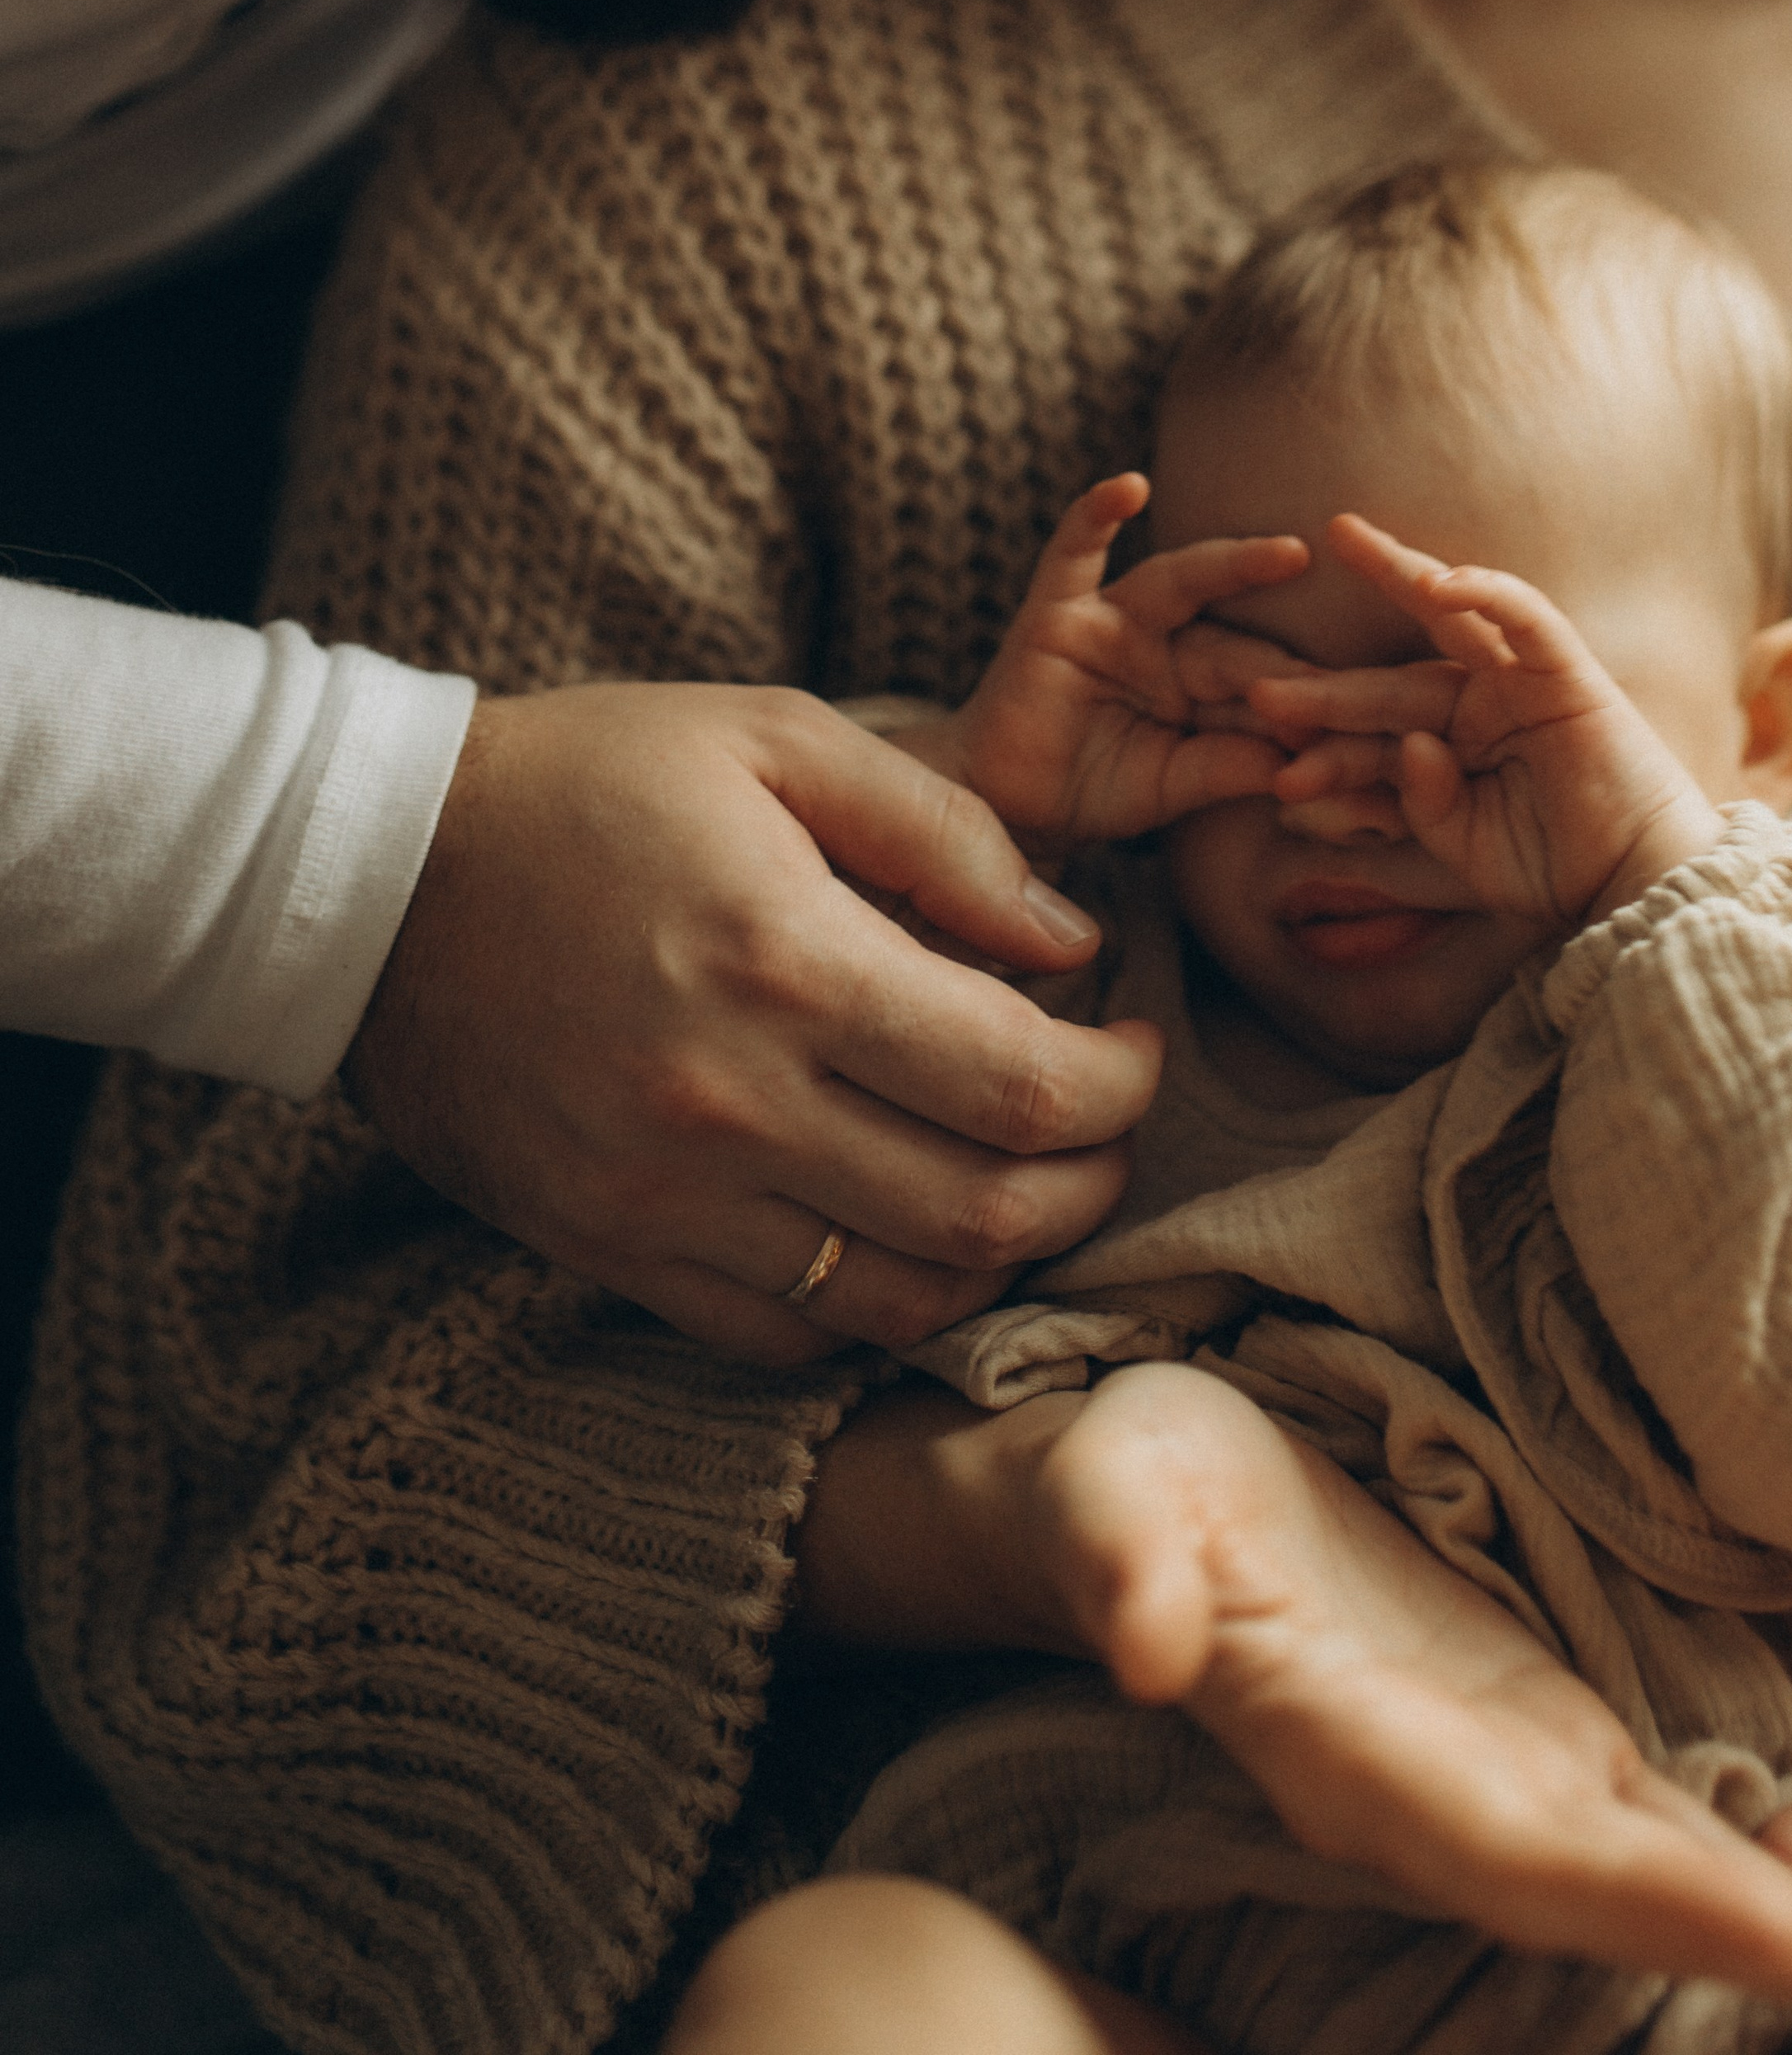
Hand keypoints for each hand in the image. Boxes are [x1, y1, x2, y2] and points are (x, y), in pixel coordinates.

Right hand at [347, 682, 1165, 1359]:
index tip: (1135, 1043)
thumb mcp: (775, 739)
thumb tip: (1072, 939)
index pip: (1022, 1084)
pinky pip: (781, 1337)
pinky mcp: (606, 1249)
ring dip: (1001, 1257)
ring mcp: (663, 1197)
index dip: (1119, 1083)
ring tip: (1029, 1185)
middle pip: (986, 1210)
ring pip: (898, 1295)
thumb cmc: (589, 782)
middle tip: (1107, 1123)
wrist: (372, 876)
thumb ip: (944, 831)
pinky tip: (908, 1237)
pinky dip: (874, 1308)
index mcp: (788, 963)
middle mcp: (731, 1103)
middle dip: (1091, 1179)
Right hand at [911, 1365, 1791, 2051]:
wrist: (1143, 1500)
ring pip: (1665, 1874)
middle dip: (1781, 1952)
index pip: (1510, 1851)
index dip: (1646, 1896)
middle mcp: (1436, 1799)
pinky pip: (1666, 1817)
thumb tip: (1147, 1647)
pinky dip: (1769, 1864)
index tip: (1784, 1939)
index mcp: (1345, 1753)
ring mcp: (1496, 1772)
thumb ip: (1124, 1566)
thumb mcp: (1107, 1492)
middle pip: (1621, 1897)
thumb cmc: (1124, 1484)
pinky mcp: (1536, 1726)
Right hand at [932, 475, 1310, 844]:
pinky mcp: (1055, 614)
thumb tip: (1301, 763)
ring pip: (1179, 583)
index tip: (1353, 725)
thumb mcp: (1172, 783)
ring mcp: (1112, 621)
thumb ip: (1227, 766)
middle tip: (1338, 674)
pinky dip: (1094, 517)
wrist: (1005, 807)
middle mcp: (1164, 643)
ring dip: (1232, 565)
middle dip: (1280, 659)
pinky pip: (1072, 554)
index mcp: (1201, 684)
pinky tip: (1127, 488)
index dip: (1299, 704)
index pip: (1261, 684)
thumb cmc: (1093, 790)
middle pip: (1234, 639)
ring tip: (1289, 554)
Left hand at [1253, 517, 1721, 925]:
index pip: (1371, 734)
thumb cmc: (1552, 866)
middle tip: (1257, 680)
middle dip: (1325, 685)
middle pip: (1390, 679)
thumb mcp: (1460, 843)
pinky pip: (1527, 618)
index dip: (1320, 742)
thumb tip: (1406, 747)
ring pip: (1450, 621)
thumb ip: (1420, 800)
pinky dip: (1489, 593)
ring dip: (1399, 576)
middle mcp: (1479, 705)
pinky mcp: (1569, 673)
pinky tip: (1441, 580)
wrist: (1634, 884)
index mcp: (1448, 746)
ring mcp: (1522, 683)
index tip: (1265, 758)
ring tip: (1345, 540)